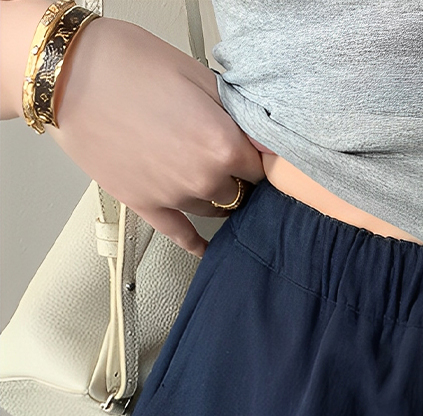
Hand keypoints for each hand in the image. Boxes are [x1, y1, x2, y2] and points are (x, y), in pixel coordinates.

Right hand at [46, 16, 266, 257]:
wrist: (67, 77)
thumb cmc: (129, 64)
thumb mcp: (197, 75)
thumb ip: (233, 113)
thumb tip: (257, 136)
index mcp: (223, 145)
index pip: (261, 167)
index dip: (258, 158)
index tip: (253, 153)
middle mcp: (205, 179)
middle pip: (241, 191)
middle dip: (238, 177)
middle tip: (227, 160)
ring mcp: (175, 197)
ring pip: (215, 209)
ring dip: (217, 197)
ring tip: (207, 179)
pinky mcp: (146, 206)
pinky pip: (181, 235)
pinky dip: (196, 244)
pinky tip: (206, 249)